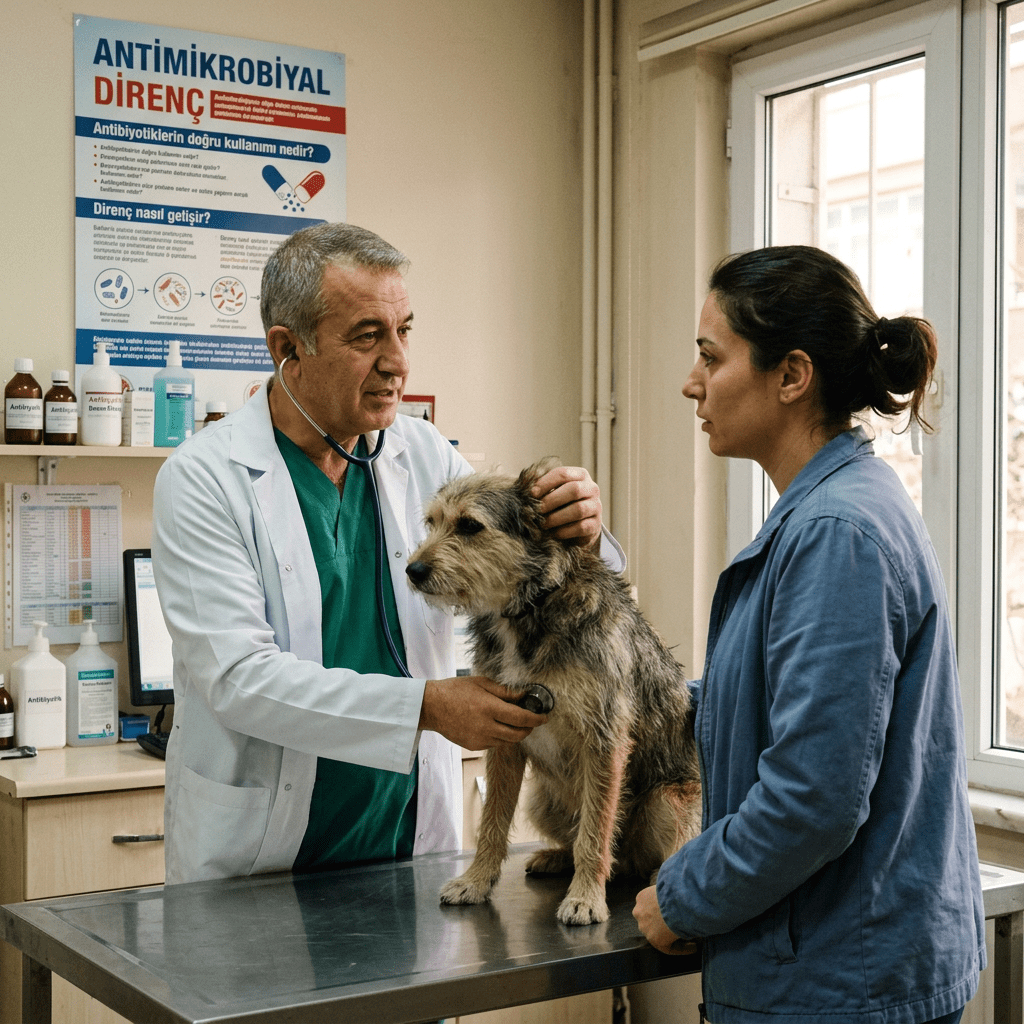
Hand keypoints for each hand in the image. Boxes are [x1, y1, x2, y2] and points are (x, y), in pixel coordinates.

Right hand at [419, 676, 548, 749]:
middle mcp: (486, 726)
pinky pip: (494, 744)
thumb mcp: (481, 683)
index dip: (537, 719)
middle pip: (518, 734)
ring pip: (508, 741)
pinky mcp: (474, 746)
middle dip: (529, 728)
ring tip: (514, 721)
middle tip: (533, 720)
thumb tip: (523, 695)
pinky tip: (496, 725)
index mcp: (489, 708)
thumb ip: (504, 691)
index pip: (522, 718)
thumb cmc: (455, 690)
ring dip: (515, 733)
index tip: (545, 717)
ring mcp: (480, 739)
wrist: (432, 707)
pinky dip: (501, 737)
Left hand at [532, 465, 602, 548]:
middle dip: (552, 500)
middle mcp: (592, 488)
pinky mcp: (596, 525)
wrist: (579, 524)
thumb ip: (541, 485)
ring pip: (578, 510)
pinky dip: (564, 531)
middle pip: (573, 490)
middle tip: (537, 509)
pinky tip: (553, 533)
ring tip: (543, 523)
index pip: (563, 473)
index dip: (545, 482)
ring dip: (556, 517)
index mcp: (580, 475)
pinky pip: (581, 527)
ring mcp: (596, 507)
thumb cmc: (561, 503)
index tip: (531, 493)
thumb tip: (525, 482)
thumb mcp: (553, 490)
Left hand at [633, 885, 685, 954]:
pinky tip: (694, 947)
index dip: (662, 911)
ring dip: (672, 936)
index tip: (675, 913)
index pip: (649, 906)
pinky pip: (669, 947)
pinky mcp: (655, 940)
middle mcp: (639, 912)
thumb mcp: (670, 883)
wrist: (678, 900)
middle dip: (664, 923)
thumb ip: (670, 888)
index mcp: (642, 897)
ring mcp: (645, 927)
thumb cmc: (678, 889)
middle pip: (651, 921)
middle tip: (681, 925)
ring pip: (659, 934)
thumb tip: (680, 886)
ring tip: (690, 937)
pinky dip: (682, 948)